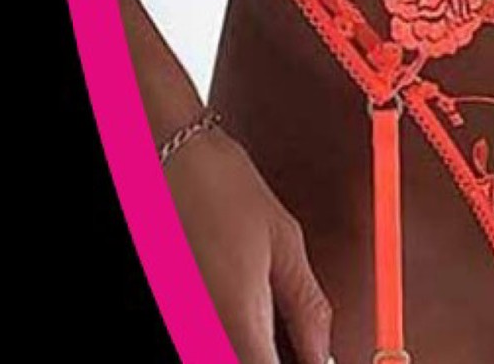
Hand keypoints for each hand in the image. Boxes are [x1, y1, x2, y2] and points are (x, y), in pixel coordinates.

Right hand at [165, 123, 333, 363]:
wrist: (170, 150)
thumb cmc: (220, 181)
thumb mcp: (284, 238)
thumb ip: (307, 304)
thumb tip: (324, 350)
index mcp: (239, 319)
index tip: (313, 356)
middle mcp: (203, 329)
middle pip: (247, 361)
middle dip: (272, 352)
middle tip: (292, 335)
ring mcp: (185, 319)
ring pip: (226, 349)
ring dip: (250, 341)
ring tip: (263, 312)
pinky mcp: (176, 308)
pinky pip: (208, 333)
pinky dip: (229, 329)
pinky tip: (237, 305)